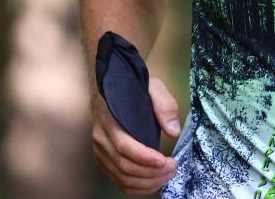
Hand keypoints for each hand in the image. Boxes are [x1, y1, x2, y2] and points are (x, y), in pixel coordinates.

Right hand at [91, 76, 181, 195]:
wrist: (109, 90)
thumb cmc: (131, 88)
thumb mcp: (152, 86)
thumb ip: (164, 105)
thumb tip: (174, 131)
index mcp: (109, 119)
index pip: (124, 146)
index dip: (145, 157)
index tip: (165, 161)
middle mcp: (101, 139)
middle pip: (124, 166)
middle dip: (152, 172)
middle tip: (173, 168)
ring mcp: (100, 152)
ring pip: (121, 178)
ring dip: (147, 182)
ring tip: (167, 175)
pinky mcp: (104, 161)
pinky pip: (119, 181)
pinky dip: (137, 187)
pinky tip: (154, 182)